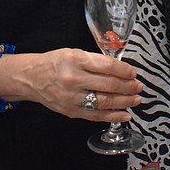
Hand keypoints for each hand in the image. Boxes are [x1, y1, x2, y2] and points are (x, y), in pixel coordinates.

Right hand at [17, 48, 142, 122]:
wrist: (31, 78)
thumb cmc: (54, 63)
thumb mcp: (74, 52)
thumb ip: (95, 60)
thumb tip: (119, 68)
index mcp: (76, 60)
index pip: (107, 66)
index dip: (124, 70)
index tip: (133, 72)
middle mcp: (74, 79)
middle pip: (108, 85)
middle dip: (128, 86)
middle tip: (138, 86)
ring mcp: (72, 97)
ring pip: (105, 102)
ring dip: (125, 101)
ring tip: (136, 99)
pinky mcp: (71, 111)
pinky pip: (96, 116)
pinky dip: (113, 116)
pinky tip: (124, 114)